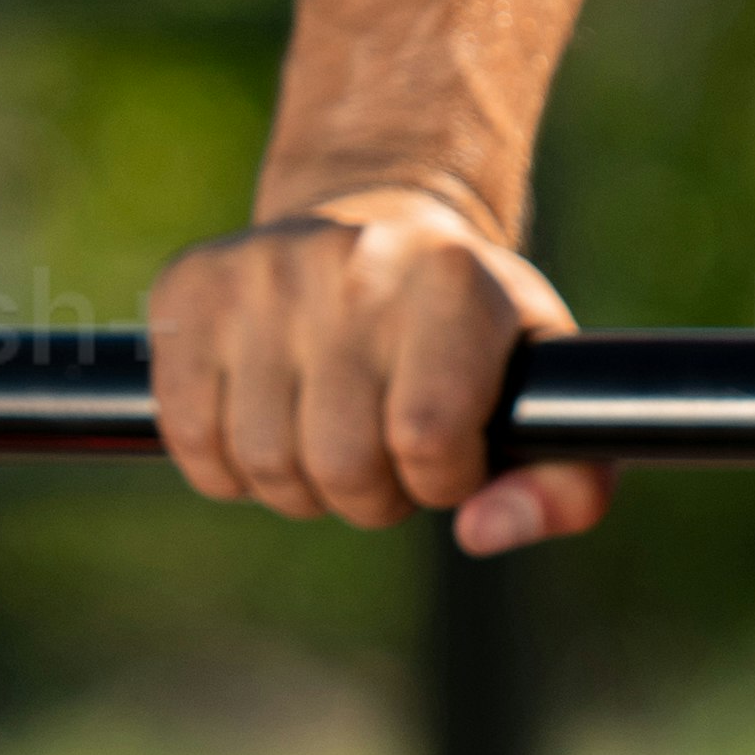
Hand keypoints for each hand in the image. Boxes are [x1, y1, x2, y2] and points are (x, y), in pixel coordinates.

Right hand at [144, 182, 601, 549]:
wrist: (382, 220)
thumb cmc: (474, 337)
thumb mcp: (549, 398)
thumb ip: (565, 487)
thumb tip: (478, 534)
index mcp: (451, 282)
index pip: (425, 442)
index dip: (437, 482)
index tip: (446, 455)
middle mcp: (351, 261)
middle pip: (339, 465)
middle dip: (368, 496)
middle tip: (383, 458)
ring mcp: (261, 271)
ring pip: (261, 462)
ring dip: (299, 487)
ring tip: (329, 441)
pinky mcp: (190, 288)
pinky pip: (191, 437)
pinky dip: (227, 468)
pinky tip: (267, 427)